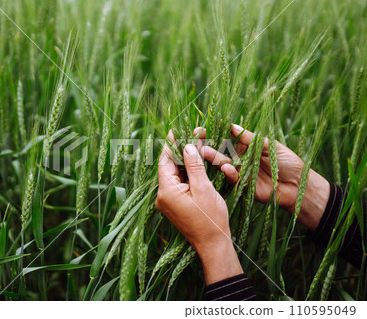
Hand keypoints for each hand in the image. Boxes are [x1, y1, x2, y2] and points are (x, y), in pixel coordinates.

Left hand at [156, 130, 242, 283]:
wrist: (213, 244)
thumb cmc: (210, 219)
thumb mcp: (203, 188)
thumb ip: (194, 166)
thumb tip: (187, 146)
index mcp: (167, 191)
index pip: (165, 161)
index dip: (171, 144)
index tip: (175, 130)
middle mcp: (164, 195)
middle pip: (170, 166)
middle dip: (182, 150)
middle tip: (194, 134)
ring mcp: (169, 201)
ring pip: (176, 174)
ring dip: (187, 161)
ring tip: (198, 144)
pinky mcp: (176, 204)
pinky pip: (180, 183)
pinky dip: (188, 173)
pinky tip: (198, 162)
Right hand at [196, 124, 329, 230]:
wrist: (299, 186)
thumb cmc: (288, 162)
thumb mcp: (271, 146)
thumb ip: (251, 138)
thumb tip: (232, 126)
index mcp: (247, 146)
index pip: (228, 137)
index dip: (215, 132)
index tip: (202, 127)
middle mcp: (241, 158)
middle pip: (221, 149)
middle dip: (208, 144)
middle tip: (195, 138)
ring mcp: (241, 171)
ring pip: (223, 163)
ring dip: (213, 158)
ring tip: (203, 152)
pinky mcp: (244, 186)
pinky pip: (233, 178)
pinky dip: (229, 173)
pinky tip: (225, 167)